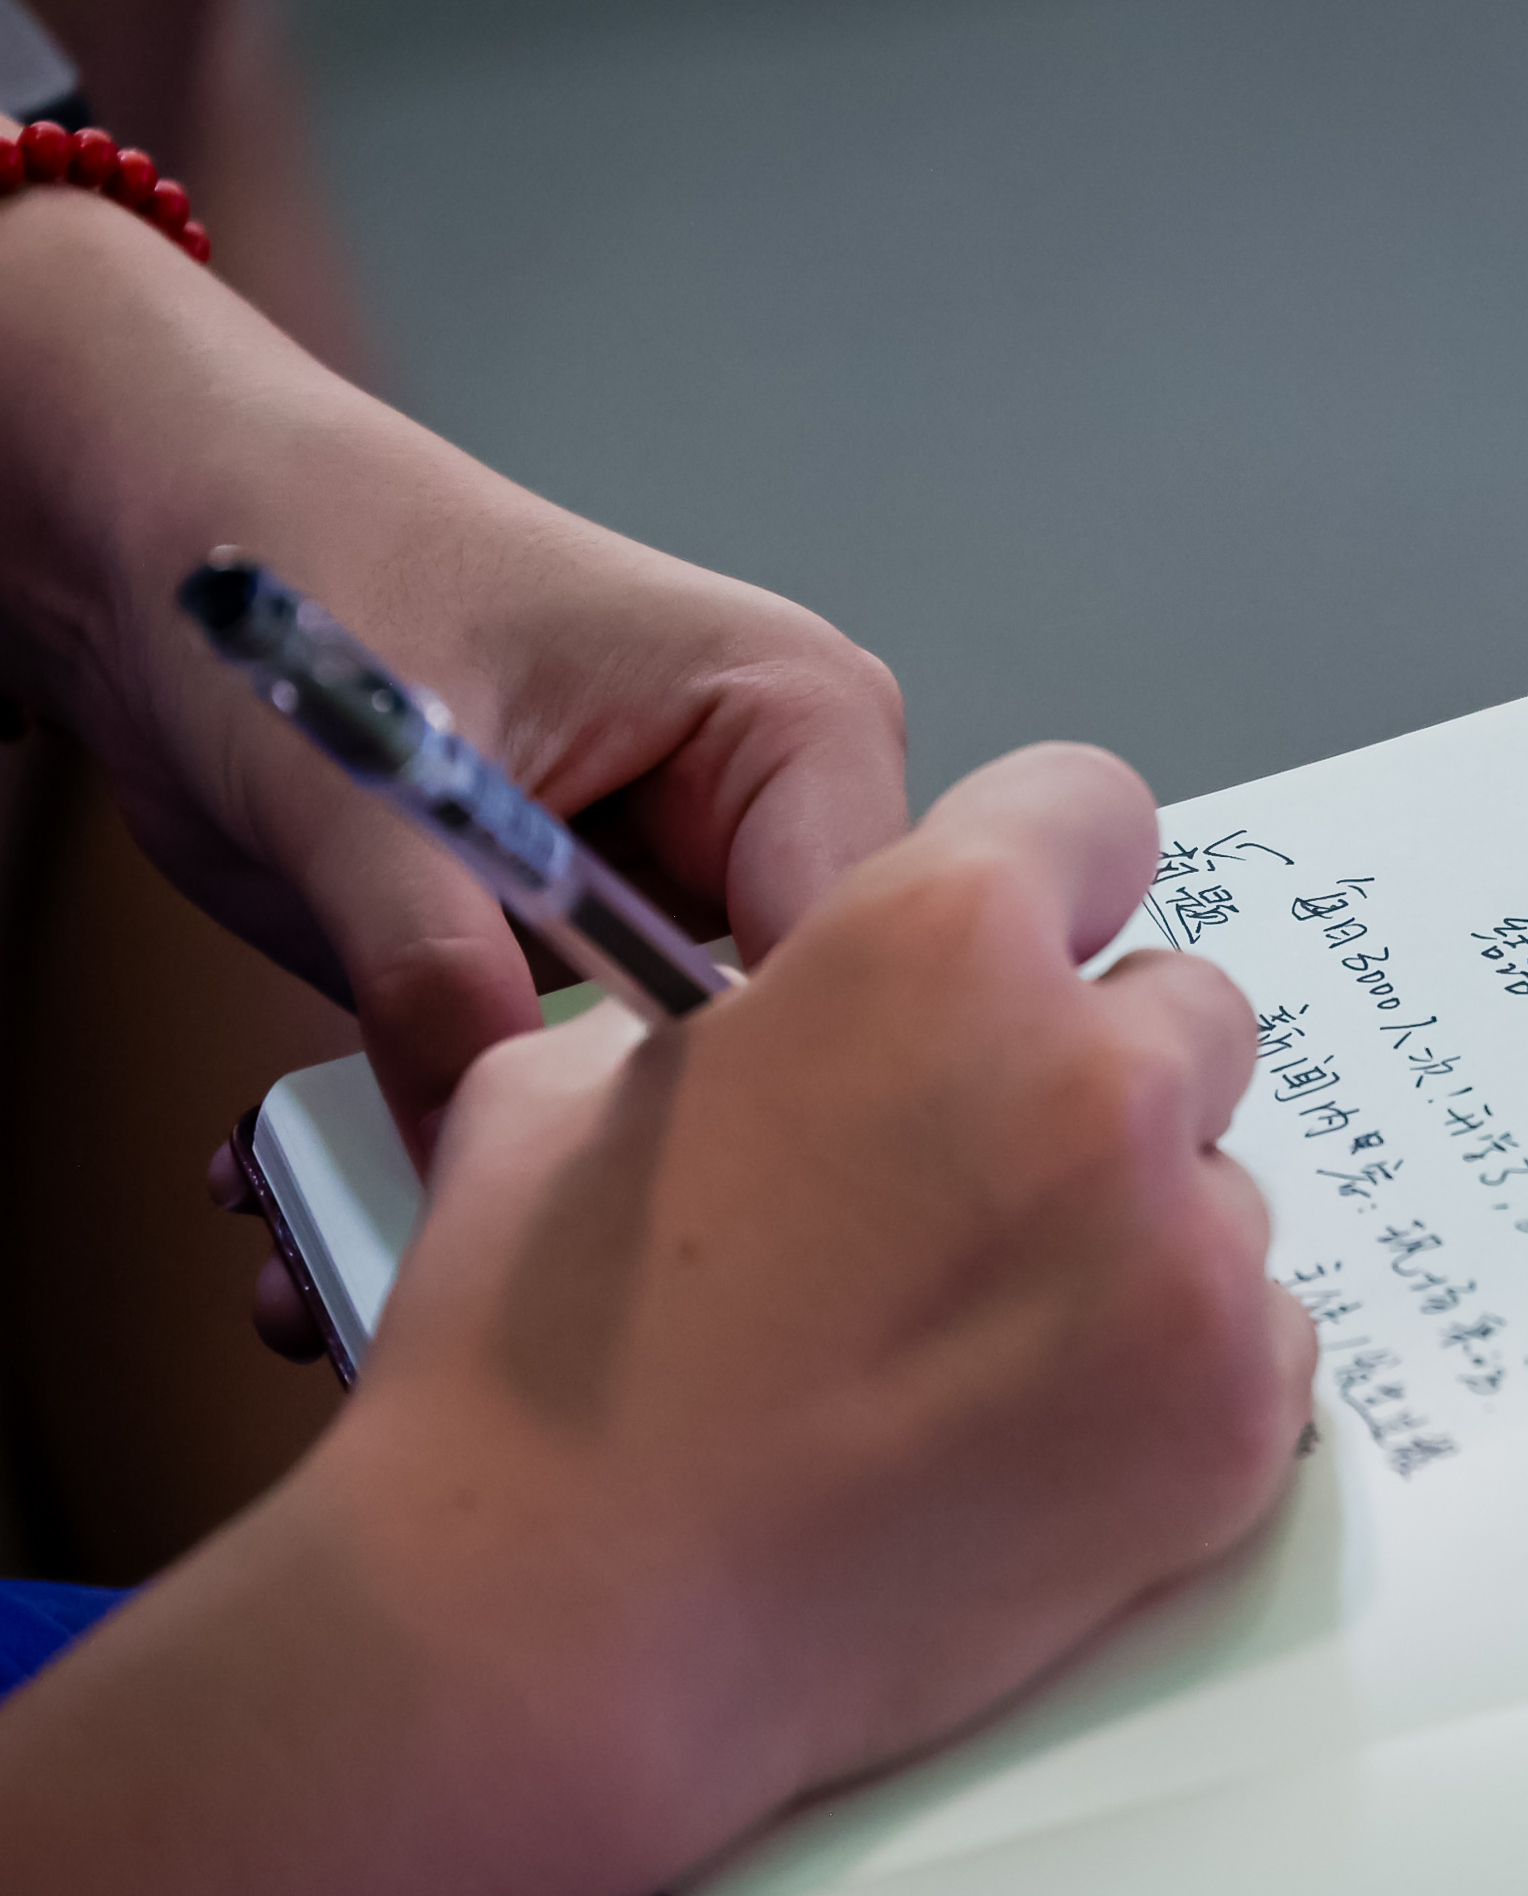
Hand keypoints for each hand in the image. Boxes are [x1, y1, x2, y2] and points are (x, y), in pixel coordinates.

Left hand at [0, 181, 907, 1162]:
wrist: (169, 539)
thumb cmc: (294, 560)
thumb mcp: (351, 776)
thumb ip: (430, 959)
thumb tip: (482, 1137)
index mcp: (800, 720)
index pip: (875, 952)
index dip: (783, 1087)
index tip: (653, 1191)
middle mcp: (784, 818)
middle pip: (809, 1048)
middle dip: (669, 1160)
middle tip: (515, 1241)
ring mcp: (703, 895)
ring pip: (706, 1100)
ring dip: (572, 1178)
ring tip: (423, 1236)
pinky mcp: (614, 963)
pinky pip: (605, 1099)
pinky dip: (504, 1157)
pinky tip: (395, 1184)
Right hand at [0, 743, 1315, 1895]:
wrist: (562, 1626)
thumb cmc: (543, 1354)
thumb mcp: (585, 1083)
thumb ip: (766, 1008)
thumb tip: (818, 1014)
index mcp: (944, 942)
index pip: (1094, 810)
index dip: (1043, 879)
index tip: (1022, 950)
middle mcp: (1101, 1078)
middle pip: (1188, 1012)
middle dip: (1100, 1073)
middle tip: (979, 1184)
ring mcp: (1187, 1259)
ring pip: (1223, 1192)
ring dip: (1136, 1238)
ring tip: (980, 1344)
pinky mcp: (1234, 1422)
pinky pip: (1264, 1341)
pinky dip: (1174, 1374)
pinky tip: (1035, 1435)